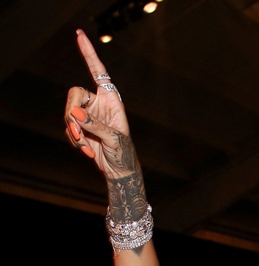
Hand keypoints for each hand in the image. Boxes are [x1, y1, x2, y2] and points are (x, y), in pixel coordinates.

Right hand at [64, 29, 138, 180]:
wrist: (119, 170)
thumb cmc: (123, 152)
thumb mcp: (113, 138)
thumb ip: (95, 124)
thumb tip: (76, 114)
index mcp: (110, 98)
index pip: (97, 71)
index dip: (88, 53)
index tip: (79, 35)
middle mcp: (97, 102)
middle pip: (74, 94)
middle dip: (72, 113)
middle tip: (77, 131)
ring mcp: (87, 114)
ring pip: (69, 114)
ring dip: (74, 132)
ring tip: (86, 148)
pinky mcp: (80, 128)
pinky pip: (69, 129)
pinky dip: (75, 141)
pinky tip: (87, 152)